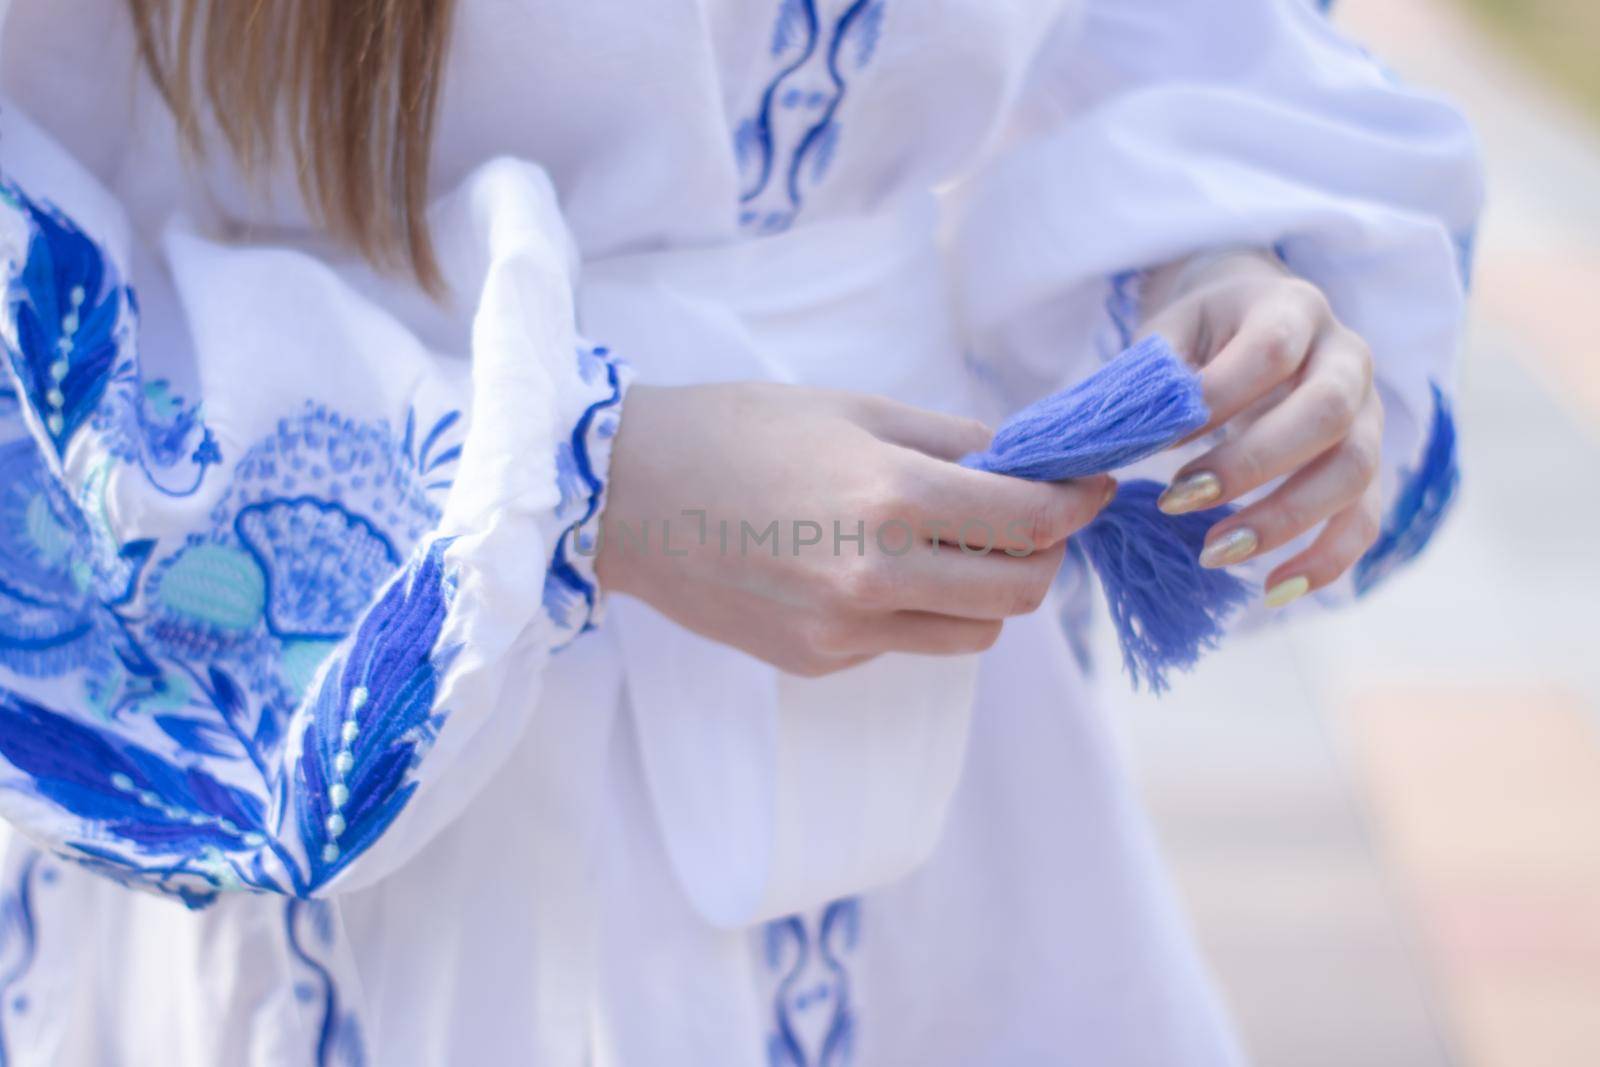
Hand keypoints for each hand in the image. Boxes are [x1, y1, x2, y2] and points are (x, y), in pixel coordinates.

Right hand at [596, 383, 1112, 675]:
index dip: (1076, 504)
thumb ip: (952, 442)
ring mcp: (843, 633)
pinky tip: (869, 569)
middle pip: (1020, 594)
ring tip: (950, 547)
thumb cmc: (735, 431)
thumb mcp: (853, 410)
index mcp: (888, 497)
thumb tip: (1028, 464)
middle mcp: (873, 577)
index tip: (1090, 488)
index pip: (1028, 522)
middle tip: (1029, 520)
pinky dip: (916, 610)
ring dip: (987, 593)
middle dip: (1044, 555)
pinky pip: (905, 642)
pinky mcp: (817, 663)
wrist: (625, 497)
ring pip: (974, 634)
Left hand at [1140, 250, 1382, 606]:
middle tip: (1177, 501)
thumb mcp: (1171, 331)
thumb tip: (1137, 433)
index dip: (1218, 396)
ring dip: (1283, 519)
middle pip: (1325, 412)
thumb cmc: (1204, 333)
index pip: (1271, 349)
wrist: (1256, 318)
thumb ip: (1156, 373)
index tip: (1159, 440)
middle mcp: (1346, 356)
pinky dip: (1326, 560)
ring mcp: (1368, 412)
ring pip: (1353, 470)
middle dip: (1250, 465)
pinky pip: (1365, 517)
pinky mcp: (1368, 464)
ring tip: (1212, 552)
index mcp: (1293, 308)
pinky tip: (1274, 590)